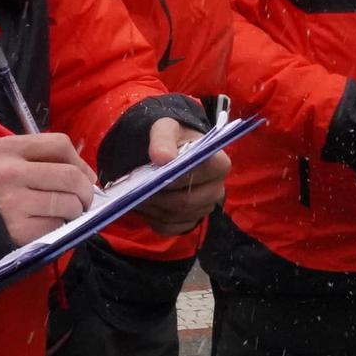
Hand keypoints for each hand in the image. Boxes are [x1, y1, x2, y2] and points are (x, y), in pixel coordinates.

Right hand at [0, 132, 96, 246]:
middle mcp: (9, 173)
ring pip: (68, 204)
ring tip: (63, 213)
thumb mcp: (11, 159)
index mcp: (7, 149)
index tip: (83, 175)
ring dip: (75, 211)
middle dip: (85, 191)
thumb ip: (46, 158)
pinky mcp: (19, 230)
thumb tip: (89, 177)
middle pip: (70, 176)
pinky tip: (46, 224)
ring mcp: (13, 203)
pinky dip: (60, 227)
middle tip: (83, 200)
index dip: (80, 161)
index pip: (60, 144)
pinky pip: (57, 226)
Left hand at [131, 117, 228, 234]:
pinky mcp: (189, 223)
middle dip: (157, 195)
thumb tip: (163, 158)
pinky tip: (146, 204)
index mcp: (219, 164)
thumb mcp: (166, 128)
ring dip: (152, 207)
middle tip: (136, 187)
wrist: (170, 152)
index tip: (155, 172)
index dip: (176, 176)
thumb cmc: (172, 139)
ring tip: (136, 193)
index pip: (204, 175)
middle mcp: (216, 189)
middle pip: (185, 201)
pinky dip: (152, 218)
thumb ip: (163, 139)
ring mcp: (204, 209)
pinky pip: (168, 227)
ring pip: (174, 216)